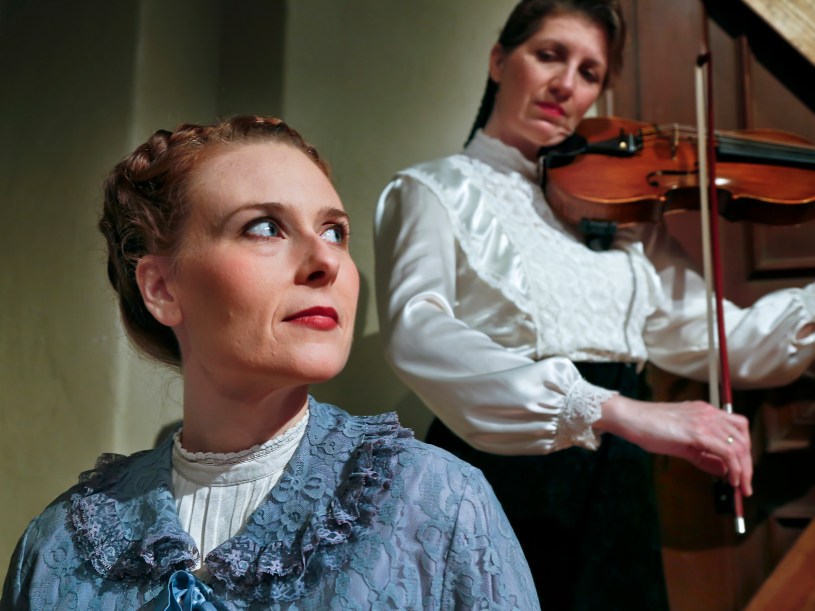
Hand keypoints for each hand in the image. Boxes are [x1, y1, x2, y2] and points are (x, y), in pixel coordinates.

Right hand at [597, 395, 752, 496]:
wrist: (632, 419)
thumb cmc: (650, 428)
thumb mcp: (682, 443)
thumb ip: (704, 455)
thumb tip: (723, 470)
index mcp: (706, 412)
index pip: (738, 429)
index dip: (745, 451)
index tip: (742, 471)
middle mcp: (709, 414)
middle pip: (743, 438)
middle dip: (748, 464)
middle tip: (745, 484)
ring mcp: (705, 421)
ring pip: (739, 446)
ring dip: (744, 469)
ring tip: (739, 486)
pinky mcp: (698, 432)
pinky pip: (727, 452)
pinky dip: (734, 468)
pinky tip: (730, 479)